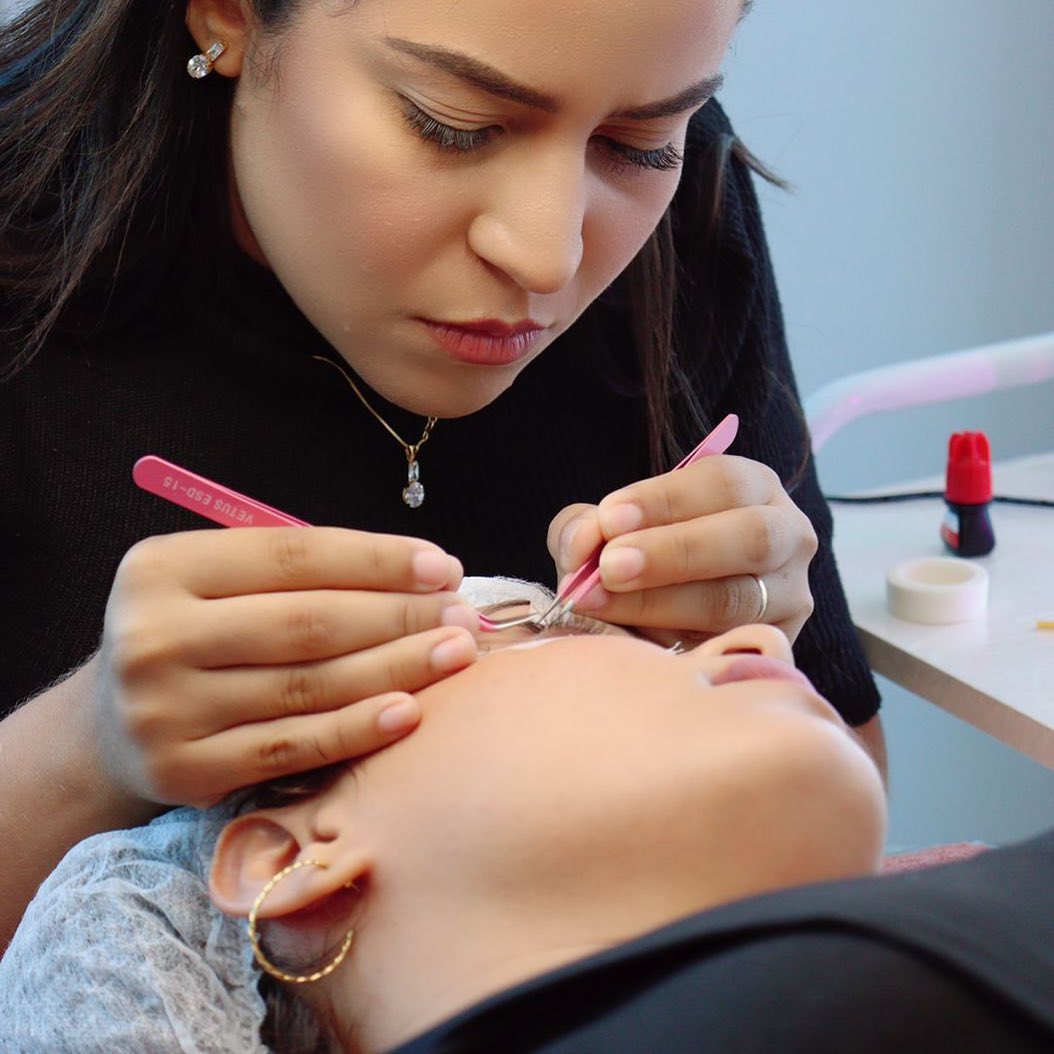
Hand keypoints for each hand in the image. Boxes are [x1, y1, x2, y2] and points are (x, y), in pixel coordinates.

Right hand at [93, 527, 478, 806]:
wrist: (111, 725)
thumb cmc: (195, 635)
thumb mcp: (216, 582)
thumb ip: (296, 571)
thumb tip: (418, 573)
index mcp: (162, 567)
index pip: (293, 555)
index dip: (377, 560)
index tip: (442, 567)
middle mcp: (153, 636)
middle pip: (309, 623)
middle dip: (400, 615)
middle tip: (464, 614)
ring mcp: (165, 709)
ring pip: (309, 686)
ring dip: (396, 668)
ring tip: (455, 654)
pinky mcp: (184, 771)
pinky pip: (293, 747)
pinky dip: (357, 729)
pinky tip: (410, 711)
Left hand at [547, 455, 816, 642]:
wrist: (659, 619)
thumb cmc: (638, 556)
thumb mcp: (610, 530)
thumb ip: (587, 527)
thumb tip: (582, 544)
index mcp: (754, 488)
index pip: (722, 482)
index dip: (664, 499)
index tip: (609, 518)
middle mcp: (787, 536)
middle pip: (749, 538)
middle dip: (674, 551)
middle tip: (611, 566)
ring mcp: (788, 597)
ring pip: (735, 600)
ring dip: (662, 601)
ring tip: (603, 600)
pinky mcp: (775, 648)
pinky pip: (727, 648)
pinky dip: (672, 645)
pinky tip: (630, 641)